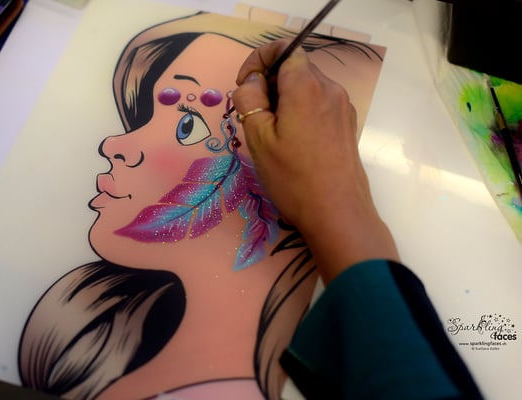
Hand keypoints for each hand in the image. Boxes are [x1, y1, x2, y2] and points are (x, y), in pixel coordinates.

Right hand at [232, 40, 398, 282]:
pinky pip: (319, 103)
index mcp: (306, 86)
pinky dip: (300, 110)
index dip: (259, 59)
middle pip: (295, 67)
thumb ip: (250, 98)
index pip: (284, 48)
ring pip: (307, 86)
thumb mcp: (259, 138)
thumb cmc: (293, 178)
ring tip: (272, 133)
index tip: (245, 85)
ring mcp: (343, 107)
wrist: (338, 214)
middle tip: (254, 115)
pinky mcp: (347, 124)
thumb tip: (253, 81)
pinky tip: (293, 141)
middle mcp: (330, 89)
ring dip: (284, 98)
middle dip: (269, 82)